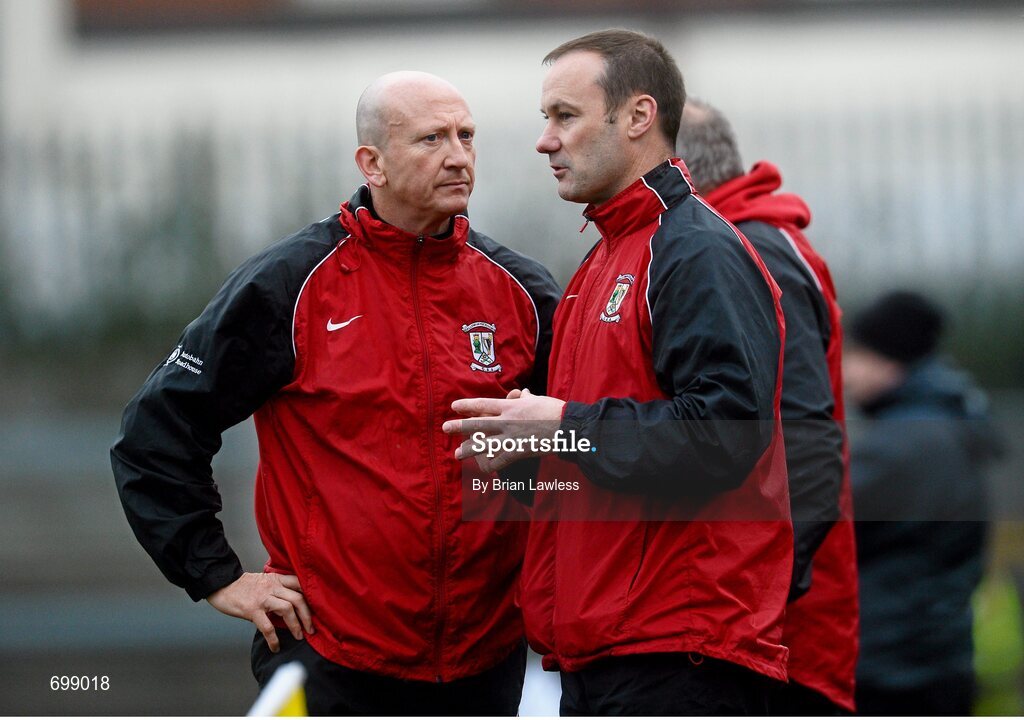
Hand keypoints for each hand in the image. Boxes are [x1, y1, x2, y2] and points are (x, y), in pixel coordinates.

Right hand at [206, 572, 313, 651]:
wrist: (222, 584)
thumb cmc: (243, 586)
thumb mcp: (264, 581)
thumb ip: (277, 590)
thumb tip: (291, 608)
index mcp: (277, 579)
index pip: (300, 584)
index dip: (311, 597)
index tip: (317, 609)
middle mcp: (272, 587)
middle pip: (298, 598)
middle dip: (307, 615)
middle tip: (311, 629)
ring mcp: (263, 598)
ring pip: (287, 609)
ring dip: (296, 625)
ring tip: (299, 636)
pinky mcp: (252, 610)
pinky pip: (267, 626)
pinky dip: (273, 639)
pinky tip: (275, 647)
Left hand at [443, 388, 565, 472]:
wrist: (568, 427)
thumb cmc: (556, 411)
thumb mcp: (537, 400)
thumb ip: (525, 399)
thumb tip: (521, 394)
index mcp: (511, 406)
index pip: (483, 404)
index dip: (467, 406)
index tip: (454, 406)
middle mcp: (507, 420)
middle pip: (477, 423)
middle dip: (459, 426)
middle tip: (445, 428)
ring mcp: (511, 437)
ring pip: (483, 444)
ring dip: (467, 449)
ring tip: (456, 453)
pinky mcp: (518, 452)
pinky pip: (499, 460)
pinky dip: (490, 465)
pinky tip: (482, 468)